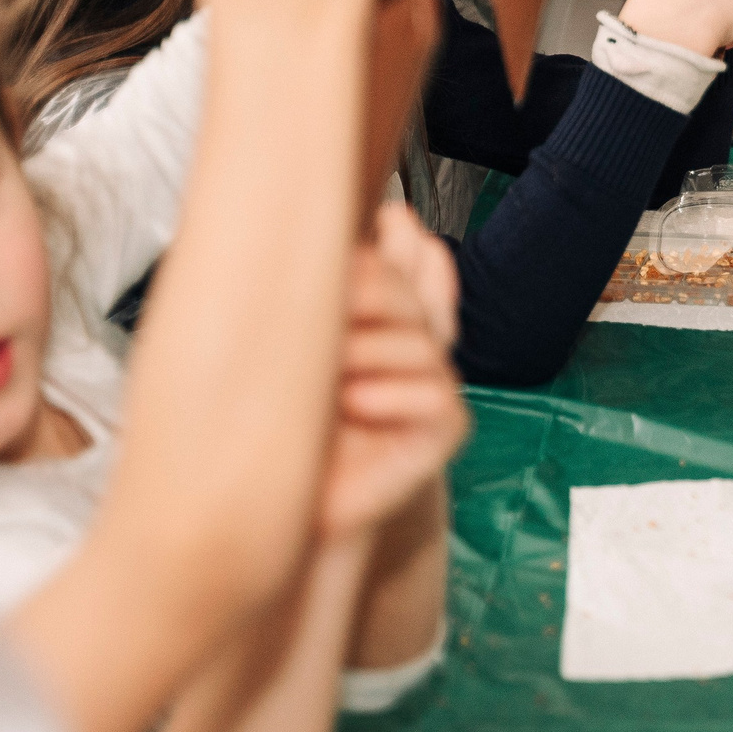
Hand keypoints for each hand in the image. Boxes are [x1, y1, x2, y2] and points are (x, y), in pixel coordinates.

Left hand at [318, 202, 468, 542]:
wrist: (286, 509)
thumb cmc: (288, 431)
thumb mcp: (301, 351)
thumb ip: (335, 293)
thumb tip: (369, 221)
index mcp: (386, 324)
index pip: (420, 265)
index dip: (407, 247)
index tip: (379, 227)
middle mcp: (417, 349)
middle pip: (411, 295)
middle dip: (369, 293)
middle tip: (328, 310)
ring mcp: (436, 387)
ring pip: (419, 341)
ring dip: (367, 351)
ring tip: (328, 376)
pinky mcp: (446, 429)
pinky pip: (434, 393)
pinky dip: (388, 395)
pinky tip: (352, 404)